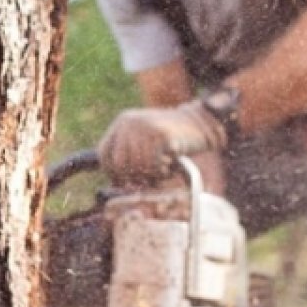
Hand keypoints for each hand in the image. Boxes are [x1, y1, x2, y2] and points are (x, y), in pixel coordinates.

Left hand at [98, 101, 226, 183]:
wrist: (201, 122)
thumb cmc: (171, 137)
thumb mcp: (144, 139)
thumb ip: (129, 153)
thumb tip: (115, 184)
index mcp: (122, 122)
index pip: (105, 154)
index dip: (113, 173)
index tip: (125, 183)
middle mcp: (129, 122)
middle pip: (120, 164)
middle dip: (134, 177)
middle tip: (150, 178)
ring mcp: (144, 127)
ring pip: (137, 167)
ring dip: (151, 175)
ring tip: (164, 167)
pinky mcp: (160, 135)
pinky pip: (153, 165)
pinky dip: (162, 172)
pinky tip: (170, 165)